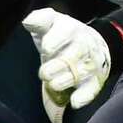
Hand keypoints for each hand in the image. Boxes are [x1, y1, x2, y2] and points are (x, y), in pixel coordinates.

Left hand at [23, 8, 111, 122]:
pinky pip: (92, 89)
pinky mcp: (93, 80)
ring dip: (66, 80)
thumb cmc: (60, 34)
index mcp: (71, 29)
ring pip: (82, 73)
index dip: (55, 41)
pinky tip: (74, 102)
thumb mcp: (49, 23)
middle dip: (58, 66)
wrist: (88, 42)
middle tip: (44, 73)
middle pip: (74, 55)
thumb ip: (39, 20)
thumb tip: (28, 21)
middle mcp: (83, 45)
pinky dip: (84, 96)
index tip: (46, 48)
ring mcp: (89, 63)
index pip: (66, 32)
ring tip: (53, 84)